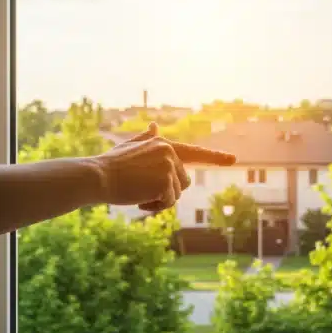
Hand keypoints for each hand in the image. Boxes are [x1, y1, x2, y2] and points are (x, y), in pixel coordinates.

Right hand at [90, 123, 235, 211]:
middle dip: (166, 191)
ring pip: (177, 194)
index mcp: (164, 145)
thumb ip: (146, 139)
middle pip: (182, 181)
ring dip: (160, 200)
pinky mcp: (166, 181)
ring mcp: (169, 166)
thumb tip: (156, 125)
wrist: (98, 176)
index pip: (193, 152)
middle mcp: (170, 152)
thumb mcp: (130, 147)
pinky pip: (169, 202)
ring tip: (138, 194)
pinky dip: (155, 207)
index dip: (214, 156)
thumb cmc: (111, 164)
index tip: (233, 159)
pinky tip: (139, 201)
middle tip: (142, 191)